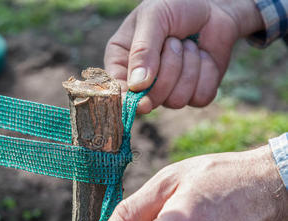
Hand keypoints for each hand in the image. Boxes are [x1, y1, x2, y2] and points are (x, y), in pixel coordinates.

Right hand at [105, 0, 263, 112]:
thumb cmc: (174, 6)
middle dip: (167, 72)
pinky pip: (200, 97)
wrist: (211, 5)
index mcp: (121, 62)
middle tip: (172, 42)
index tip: (141, 103)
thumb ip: (142, 50)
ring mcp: (168, 90)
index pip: (118, 90)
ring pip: (176, 100)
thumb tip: (137, 85)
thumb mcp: (153, 17)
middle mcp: (142, 82)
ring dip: (189, 67)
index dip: (128, 100)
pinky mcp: (194, 93)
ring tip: (187, 44)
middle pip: (150, 100)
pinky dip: (206, 73)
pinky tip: (202, 55)